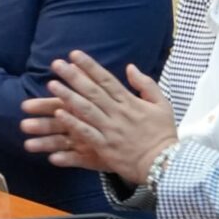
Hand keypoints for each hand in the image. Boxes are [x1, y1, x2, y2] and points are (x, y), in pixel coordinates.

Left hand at [19, 50, 176, 180]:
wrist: (166, 164)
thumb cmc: (163, 134)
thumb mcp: (163, 105)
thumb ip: (146, 85)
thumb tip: (130, 67)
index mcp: (130, 102)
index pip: (107, 80)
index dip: (90, 66)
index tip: (74, 54)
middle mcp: (118, 114)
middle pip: (92, 91)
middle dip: (73, 76)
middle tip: (56, 63)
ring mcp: (111, 130)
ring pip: (86, 109)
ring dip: (68, 96)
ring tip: (52, 84)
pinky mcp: (105, 147)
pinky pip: (87, 133)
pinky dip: (73, 123)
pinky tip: (60, 114)